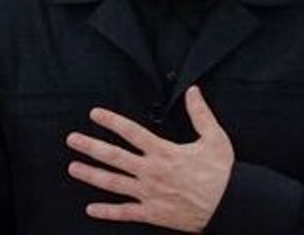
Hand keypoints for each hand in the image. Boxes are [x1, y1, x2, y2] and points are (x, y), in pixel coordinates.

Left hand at [66, 86, 233, 232]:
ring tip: (73, 168)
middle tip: (72, 139)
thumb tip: (193, 91)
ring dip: (91, 175)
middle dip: (90, 147)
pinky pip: (126, 213)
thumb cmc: (224, 174)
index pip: (132, 132)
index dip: (111, 121)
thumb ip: (201, 114)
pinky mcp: (153, 213)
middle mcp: (152, 172)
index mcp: (164, 152)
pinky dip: (107, 212)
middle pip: (114, 157)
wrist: (232, 207)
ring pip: (114, 184)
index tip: (94, 114)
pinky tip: (91, 209)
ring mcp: (150, 194)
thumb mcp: (215, 138)